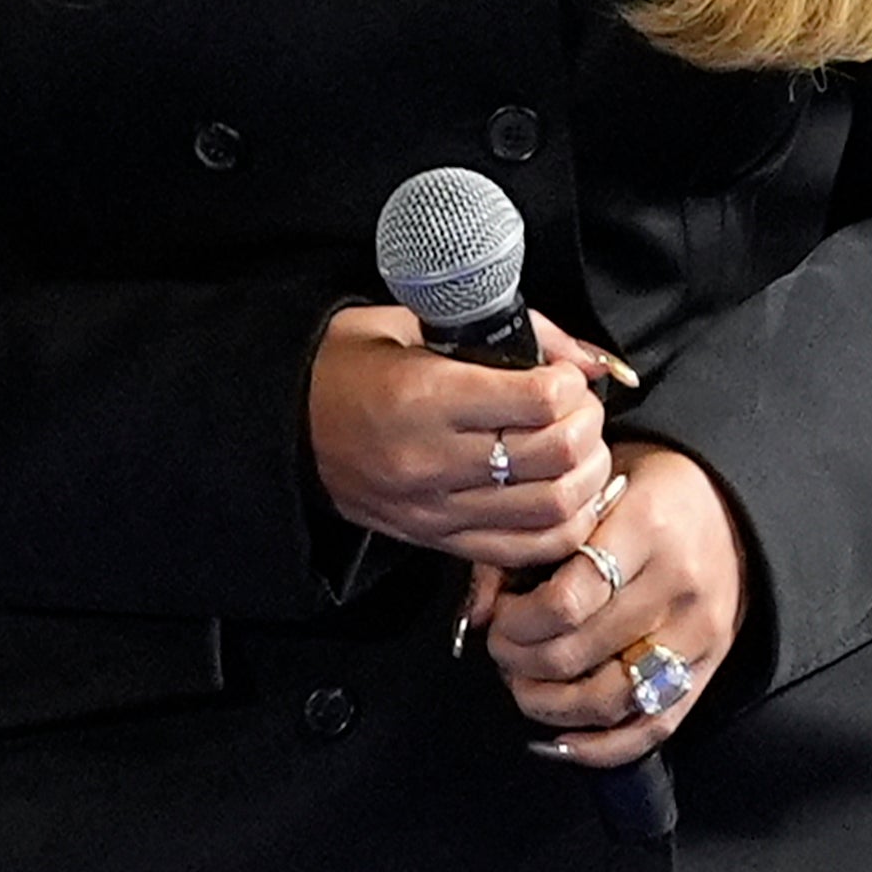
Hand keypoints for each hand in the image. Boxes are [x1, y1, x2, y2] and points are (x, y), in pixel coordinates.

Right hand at [308, 304, 614, 563]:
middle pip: (555, 456)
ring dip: (586, 477)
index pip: (537, 401)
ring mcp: (436, 510)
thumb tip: (586, 361)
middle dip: (587, 426)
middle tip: (579, 408)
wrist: (285, 427)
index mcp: (423, 396)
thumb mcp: (413, 322)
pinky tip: (565, 494)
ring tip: (578, 449)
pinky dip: (564, 525)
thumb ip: (507, 333)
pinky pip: (526, 549)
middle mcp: (432, 460)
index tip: (562, 374)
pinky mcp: (438, 541)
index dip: (569, 383)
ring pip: (553, 510)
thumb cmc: (350, 365)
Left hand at [476, 439, 741, 769]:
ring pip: (609, 700)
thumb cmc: (646, 494)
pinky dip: (599, 747)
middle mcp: (678, 586)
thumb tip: (479, 614)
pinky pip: (652, 728)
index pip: (566, 601)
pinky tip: (560, 740)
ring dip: (548, 705)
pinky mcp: (708, 670)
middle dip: (519, 662)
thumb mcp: (587, 496)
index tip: (500, 615)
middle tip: (502, 648)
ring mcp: (698, 634)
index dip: (516, 622)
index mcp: (645, 528)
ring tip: (523, 684)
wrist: (730, 507)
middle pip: (577, 655)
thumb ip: (526, 546)